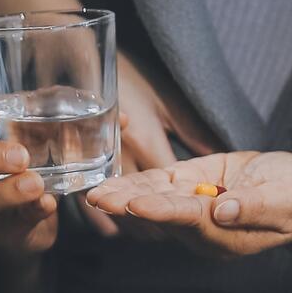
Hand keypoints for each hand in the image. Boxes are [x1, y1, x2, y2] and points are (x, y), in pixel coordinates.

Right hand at [0, 98, 58, 257]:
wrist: (36, 213)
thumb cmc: (26, 159)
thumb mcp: (28, 131)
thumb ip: (37, 112)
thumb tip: (57, 93)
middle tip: (20, 155)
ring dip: (7, 190)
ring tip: (36, 184)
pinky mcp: (4, 231)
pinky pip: (14, 225)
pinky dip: (32, 212)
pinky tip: (48, 203)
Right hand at [73, 47, 220, 242]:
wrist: (79, 58)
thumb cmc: (129, 74)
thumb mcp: (164, 97)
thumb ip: (191, 128)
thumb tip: (216, 154)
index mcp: (147, 141)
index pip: (170, 192)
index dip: (185, 209)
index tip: (199, 219)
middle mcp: (122, 158)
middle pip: (143, 209)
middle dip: (160, 226)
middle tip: (175, 233)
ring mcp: (96, 165)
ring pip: (117, 216)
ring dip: (134, 227)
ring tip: (149, 233)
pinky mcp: (76, 169)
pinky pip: (89, 209)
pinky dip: (107, 222)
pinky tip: (118, 224)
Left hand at [84, 149, 291, 259]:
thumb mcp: (285, 200)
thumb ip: (254, 206)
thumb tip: (223, 212)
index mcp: (224, 234)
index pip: (188, 221)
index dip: (161, 211)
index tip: (136, 205)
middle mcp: (202, 227)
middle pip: (160, 215)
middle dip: (128, 206)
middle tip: (97, 199)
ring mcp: (193, 208)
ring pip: (154, 201)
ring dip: (124, 195)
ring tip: (94, 191)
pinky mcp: (190, 188)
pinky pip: (159, 186)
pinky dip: (136, 181)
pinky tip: (112, 179)